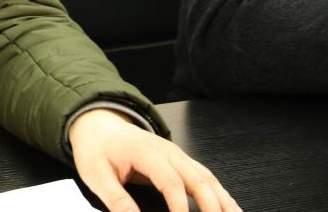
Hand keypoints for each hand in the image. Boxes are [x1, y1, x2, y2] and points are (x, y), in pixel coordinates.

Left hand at [68, 108, 240, 211]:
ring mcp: (176, 153)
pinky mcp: (180, 160)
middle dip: (211, 206)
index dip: (180, 206)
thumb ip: (116, 199)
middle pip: (197, 178)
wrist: (98, 123)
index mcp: (144, 151)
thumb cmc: (97, 148)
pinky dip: (220, 194)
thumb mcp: (96, 174)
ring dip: (222, 200)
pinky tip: (230, 208)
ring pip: (206, 177)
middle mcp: (166, 150)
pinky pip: (205, 176)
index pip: (169, 180)